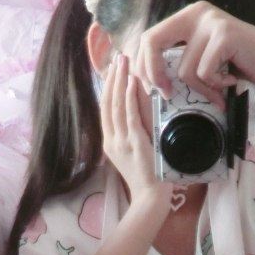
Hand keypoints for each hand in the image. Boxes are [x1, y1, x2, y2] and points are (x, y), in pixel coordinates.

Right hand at [100, 51, 173, 214]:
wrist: (149, 197)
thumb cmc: (146, 176)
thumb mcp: (133, 152)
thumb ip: (131, 133)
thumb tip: (137, 112)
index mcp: (109, 141)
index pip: (105, 108)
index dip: (107, 86)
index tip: (112, 68)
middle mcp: (112, 140)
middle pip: (108, 102)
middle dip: (112, 78)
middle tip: (119, 57)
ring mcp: (122, 141)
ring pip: (116, 105)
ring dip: (119, 81)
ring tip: (124, 62)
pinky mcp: (135, 142)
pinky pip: (130, 115)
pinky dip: (129, 97)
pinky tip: (131, 81)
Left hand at [132, 0, 254, 106]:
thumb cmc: (237, 67)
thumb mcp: (201, 59)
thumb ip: (177, 60)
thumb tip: (141, 76)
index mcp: (186, 17)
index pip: (148, 38)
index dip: (142, 65)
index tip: (151, 88)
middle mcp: (196, 13)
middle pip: (152, 42)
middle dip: (153, 74)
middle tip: (166, 95)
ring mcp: (211, 21)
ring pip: (183, 69)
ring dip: (201, 89)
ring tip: (220, 88)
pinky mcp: (224, 35)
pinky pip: (203, 73)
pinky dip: (215, 86)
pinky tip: (231, 81)